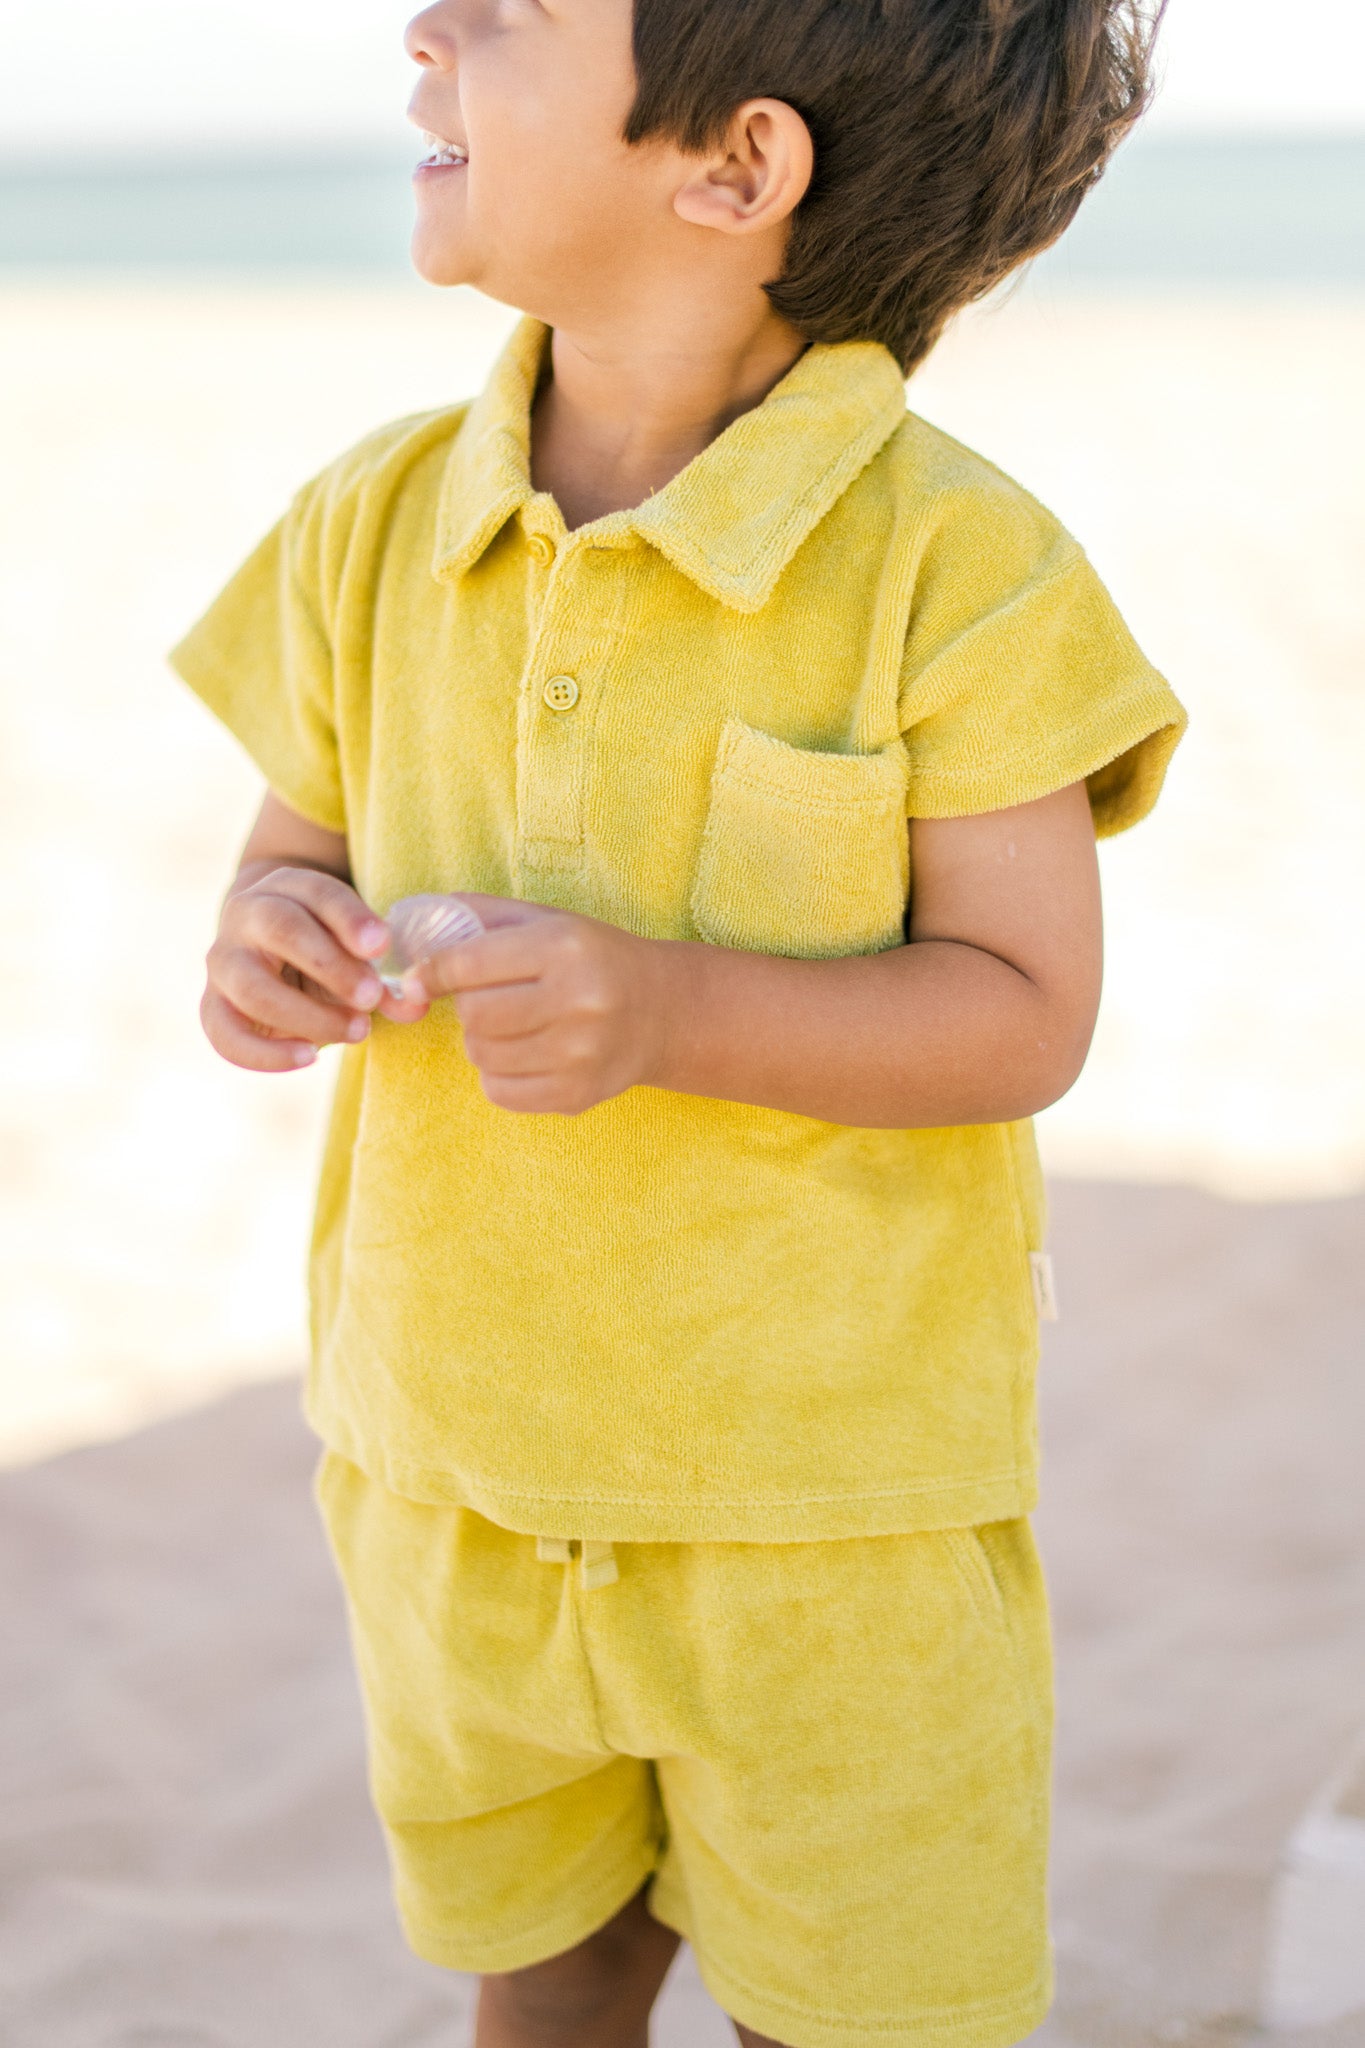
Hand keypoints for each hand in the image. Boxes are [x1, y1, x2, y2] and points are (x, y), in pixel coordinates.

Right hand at [201, 865, 428, 1072]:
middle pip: (280, 930)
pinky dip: (267, 1054)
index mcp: (288, 887)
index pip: (317, 892)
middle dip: (330, 965)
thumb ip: (386, 978)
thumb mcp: (356, 950)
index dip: (349, 918)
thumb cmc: (326, 948)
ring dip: (309, 1015)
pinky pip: (226, 1035)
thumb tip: (414, 1006)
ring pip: (253, 988)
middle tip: (371, 996)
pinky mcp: (212, 1006)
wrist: (267, 950)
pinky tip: (310, 1057)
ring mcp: (223, 961)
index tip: (382, 945)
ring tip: (358, 1030)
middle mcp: (247, 916)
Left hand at [411, 896, 673, 1113]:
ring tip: (510, 1025)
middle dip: (467, 1007)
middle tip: (486, 999)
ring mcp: (579, 1054)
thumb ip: (481, 916)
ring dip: (482, 1040)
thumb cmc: (592, 958)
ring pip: (482, 1055)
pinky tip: (523, 1053)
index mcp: (564, 948)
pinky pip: (499, 1091)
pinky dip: (498, 1073)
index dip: (431, 973)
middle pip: (474, 1015)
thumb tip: (412, 932)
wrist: (661, 1011)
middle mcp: (576, 1001)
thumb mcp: (547, 920)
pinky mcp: (577, 1094)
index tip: (420, 979)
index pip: (468, 964)